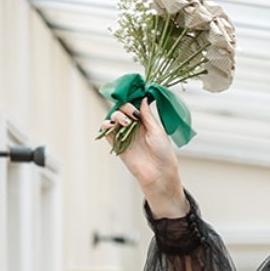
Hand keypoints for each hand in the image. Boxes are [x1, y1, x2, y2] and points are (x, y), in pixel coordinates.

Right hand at [102, 97, 185, 213]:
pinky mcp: (118, 145)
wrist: (159, 175)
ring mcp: (125, 135)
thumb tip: (143, 98)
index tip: (133, 95)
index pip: (134, 104)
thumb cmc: (163, 154)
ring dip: (116, 116)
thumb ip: (147, 116)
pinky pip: (106, 132)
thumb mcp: (157, 131)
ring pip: (113, 118)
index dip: (132, 99)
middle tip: (132, 114)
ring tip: (124, 122)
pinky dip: (106, 126)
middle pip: (122, 109)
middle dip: (125, 107)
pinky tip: (111, 126)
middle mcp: (134, 127)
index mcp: (145, 122)